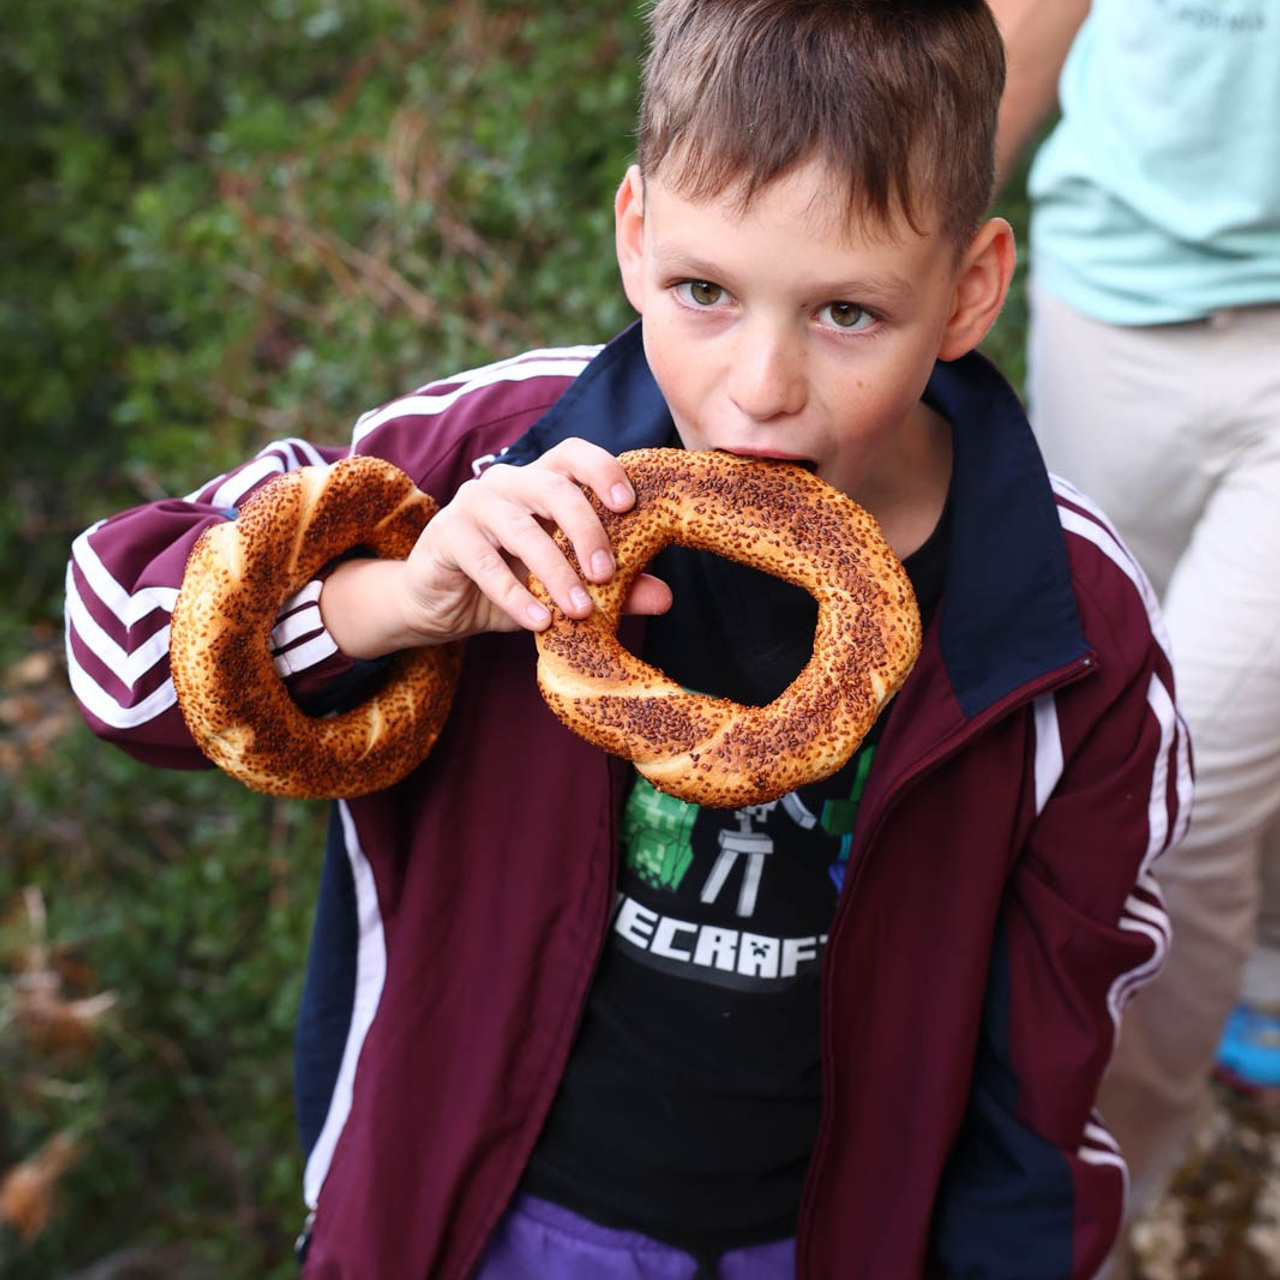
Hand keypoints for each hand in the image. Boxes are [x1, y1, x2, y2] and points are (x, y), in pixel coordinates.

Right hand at [321, 439, 671, 657]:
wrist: (441, 607)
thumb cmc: (511, 585)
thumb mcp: (565, 588)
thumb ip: (614, 588)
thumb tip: (665, 596)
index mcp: (540, 482)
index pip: (573, 456)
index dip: (602, 470)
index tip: (629, 504)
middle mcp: (507, 482)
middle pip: (553, 488)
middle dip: (586, 531)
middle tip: (607, 574)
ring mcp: (472, 504)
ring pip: (521, 528)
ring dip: (555, 571)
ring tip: (581, 610)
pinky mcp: (445, 534)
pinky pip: (483, 561)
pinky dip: (515, 594)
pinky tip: (540, 621)